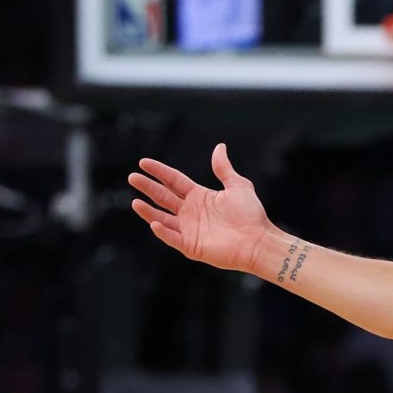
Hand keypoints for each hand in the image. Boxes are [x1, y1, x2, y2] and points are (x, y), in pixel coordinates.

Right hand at [129, 144, 276, 273]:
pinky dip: (163, 232)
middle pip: (163, 197)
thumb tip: (220, 147)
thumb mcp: (238, 186)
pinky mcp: (192, 246)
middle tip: (132, 177)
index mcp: (200, 196)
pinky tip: (154, 222)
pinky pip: (173, 238)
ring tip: (135, 201)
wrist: (260, 240)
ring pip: (162, 218)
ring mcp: (190, 230)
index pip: (174, 181)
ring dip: (148, 211)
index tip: (143, 162)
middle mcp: (191, 212)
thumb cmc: (252, 215)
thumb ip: (224, 168)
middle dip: (148, 187)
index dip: (159, 172)